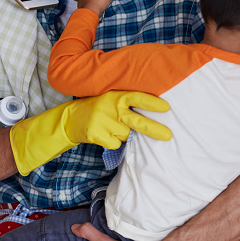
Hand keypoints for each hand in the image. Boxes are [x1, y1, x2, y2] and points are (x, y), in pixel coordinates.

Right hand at [9, 91, 171, 175]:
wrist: (70, 118)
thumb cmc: (98, 108)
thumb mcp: (110, 98)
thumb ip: (127, 104)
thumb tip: (154, 115)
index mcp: (116, 96)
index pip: (137, 98)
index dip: (152, 103)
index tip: (167, 108)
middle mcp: (111, 108)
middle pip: (137, 122)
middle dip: (154, 129)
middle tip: (169, 135)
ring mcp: (104, 122)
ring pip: (126, 136)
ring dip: (123, 135)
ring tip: (112, 127)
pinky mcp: (97, 135)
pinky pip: (115, 144)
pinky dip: (113, 143)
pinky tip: (104, 135)